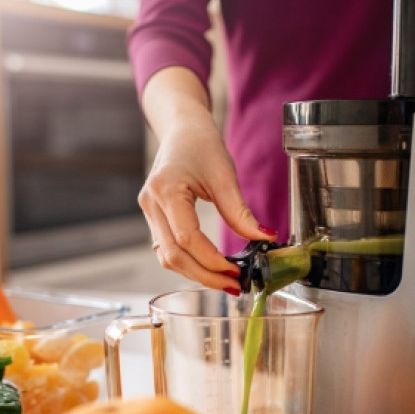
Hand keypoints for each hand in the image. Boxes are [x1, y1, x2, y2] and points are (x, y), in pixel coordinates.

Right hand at [139, 119, 273, 291]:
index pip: (187, 238)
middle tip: (232, 284)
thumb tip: (265, 239)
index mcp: (167, 190)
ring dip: (195, 273)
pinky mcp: (154, 218)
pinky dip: (188, 262)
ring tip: (224, 280)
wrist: (181, 129)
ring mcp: (149, 212)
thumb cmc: (201, 144)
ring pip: (166, 257)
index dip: (211, 260)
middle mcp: (151, 204)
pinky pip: (167, 248)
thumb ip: (241, 213)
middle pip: (172, 256)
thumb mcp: (225, 176)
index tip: (236, 271)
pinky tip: (210, 267)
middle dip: (204, 275)